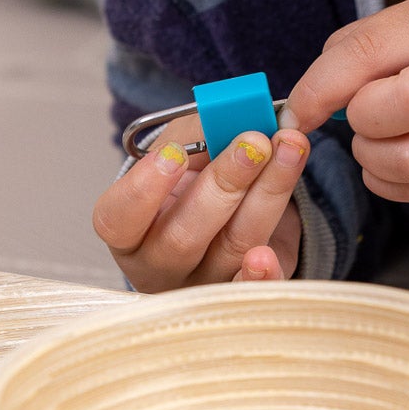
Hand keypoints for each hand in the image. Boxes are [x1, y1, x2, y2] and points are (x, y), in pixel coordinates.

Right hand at [92, 118, 304, 289]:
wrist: (232, 204)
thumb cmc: (195, 173)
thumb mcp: (187, 144)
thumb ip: (203, 131)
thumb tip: (234, 116)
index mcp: (128, 230)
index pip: (118, 219)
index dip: (143, 189)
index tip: (175, 154)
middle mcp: (158, 265)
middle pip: (181, 238)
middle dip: (223, 185)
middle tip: (254, 143)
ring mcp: (202, 285)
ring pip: (232, 247)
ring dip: (267, 194)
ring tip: (290, 149)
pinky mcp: (243, 293)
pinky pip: (254, 290)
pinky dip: (264, 275)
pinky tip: (268, 256)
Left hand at [285, 0, 408, 202]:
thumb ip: (354, 51)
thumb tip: (306, 104)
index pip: (370, 52)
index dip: (321, 88)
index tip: (297, 111)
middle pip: (405, 106)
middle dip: (361, 120)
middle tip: (359, 115)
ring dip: (373, 158)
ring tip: (374, 140)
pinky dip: (391, 184)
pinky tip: (389, 162)